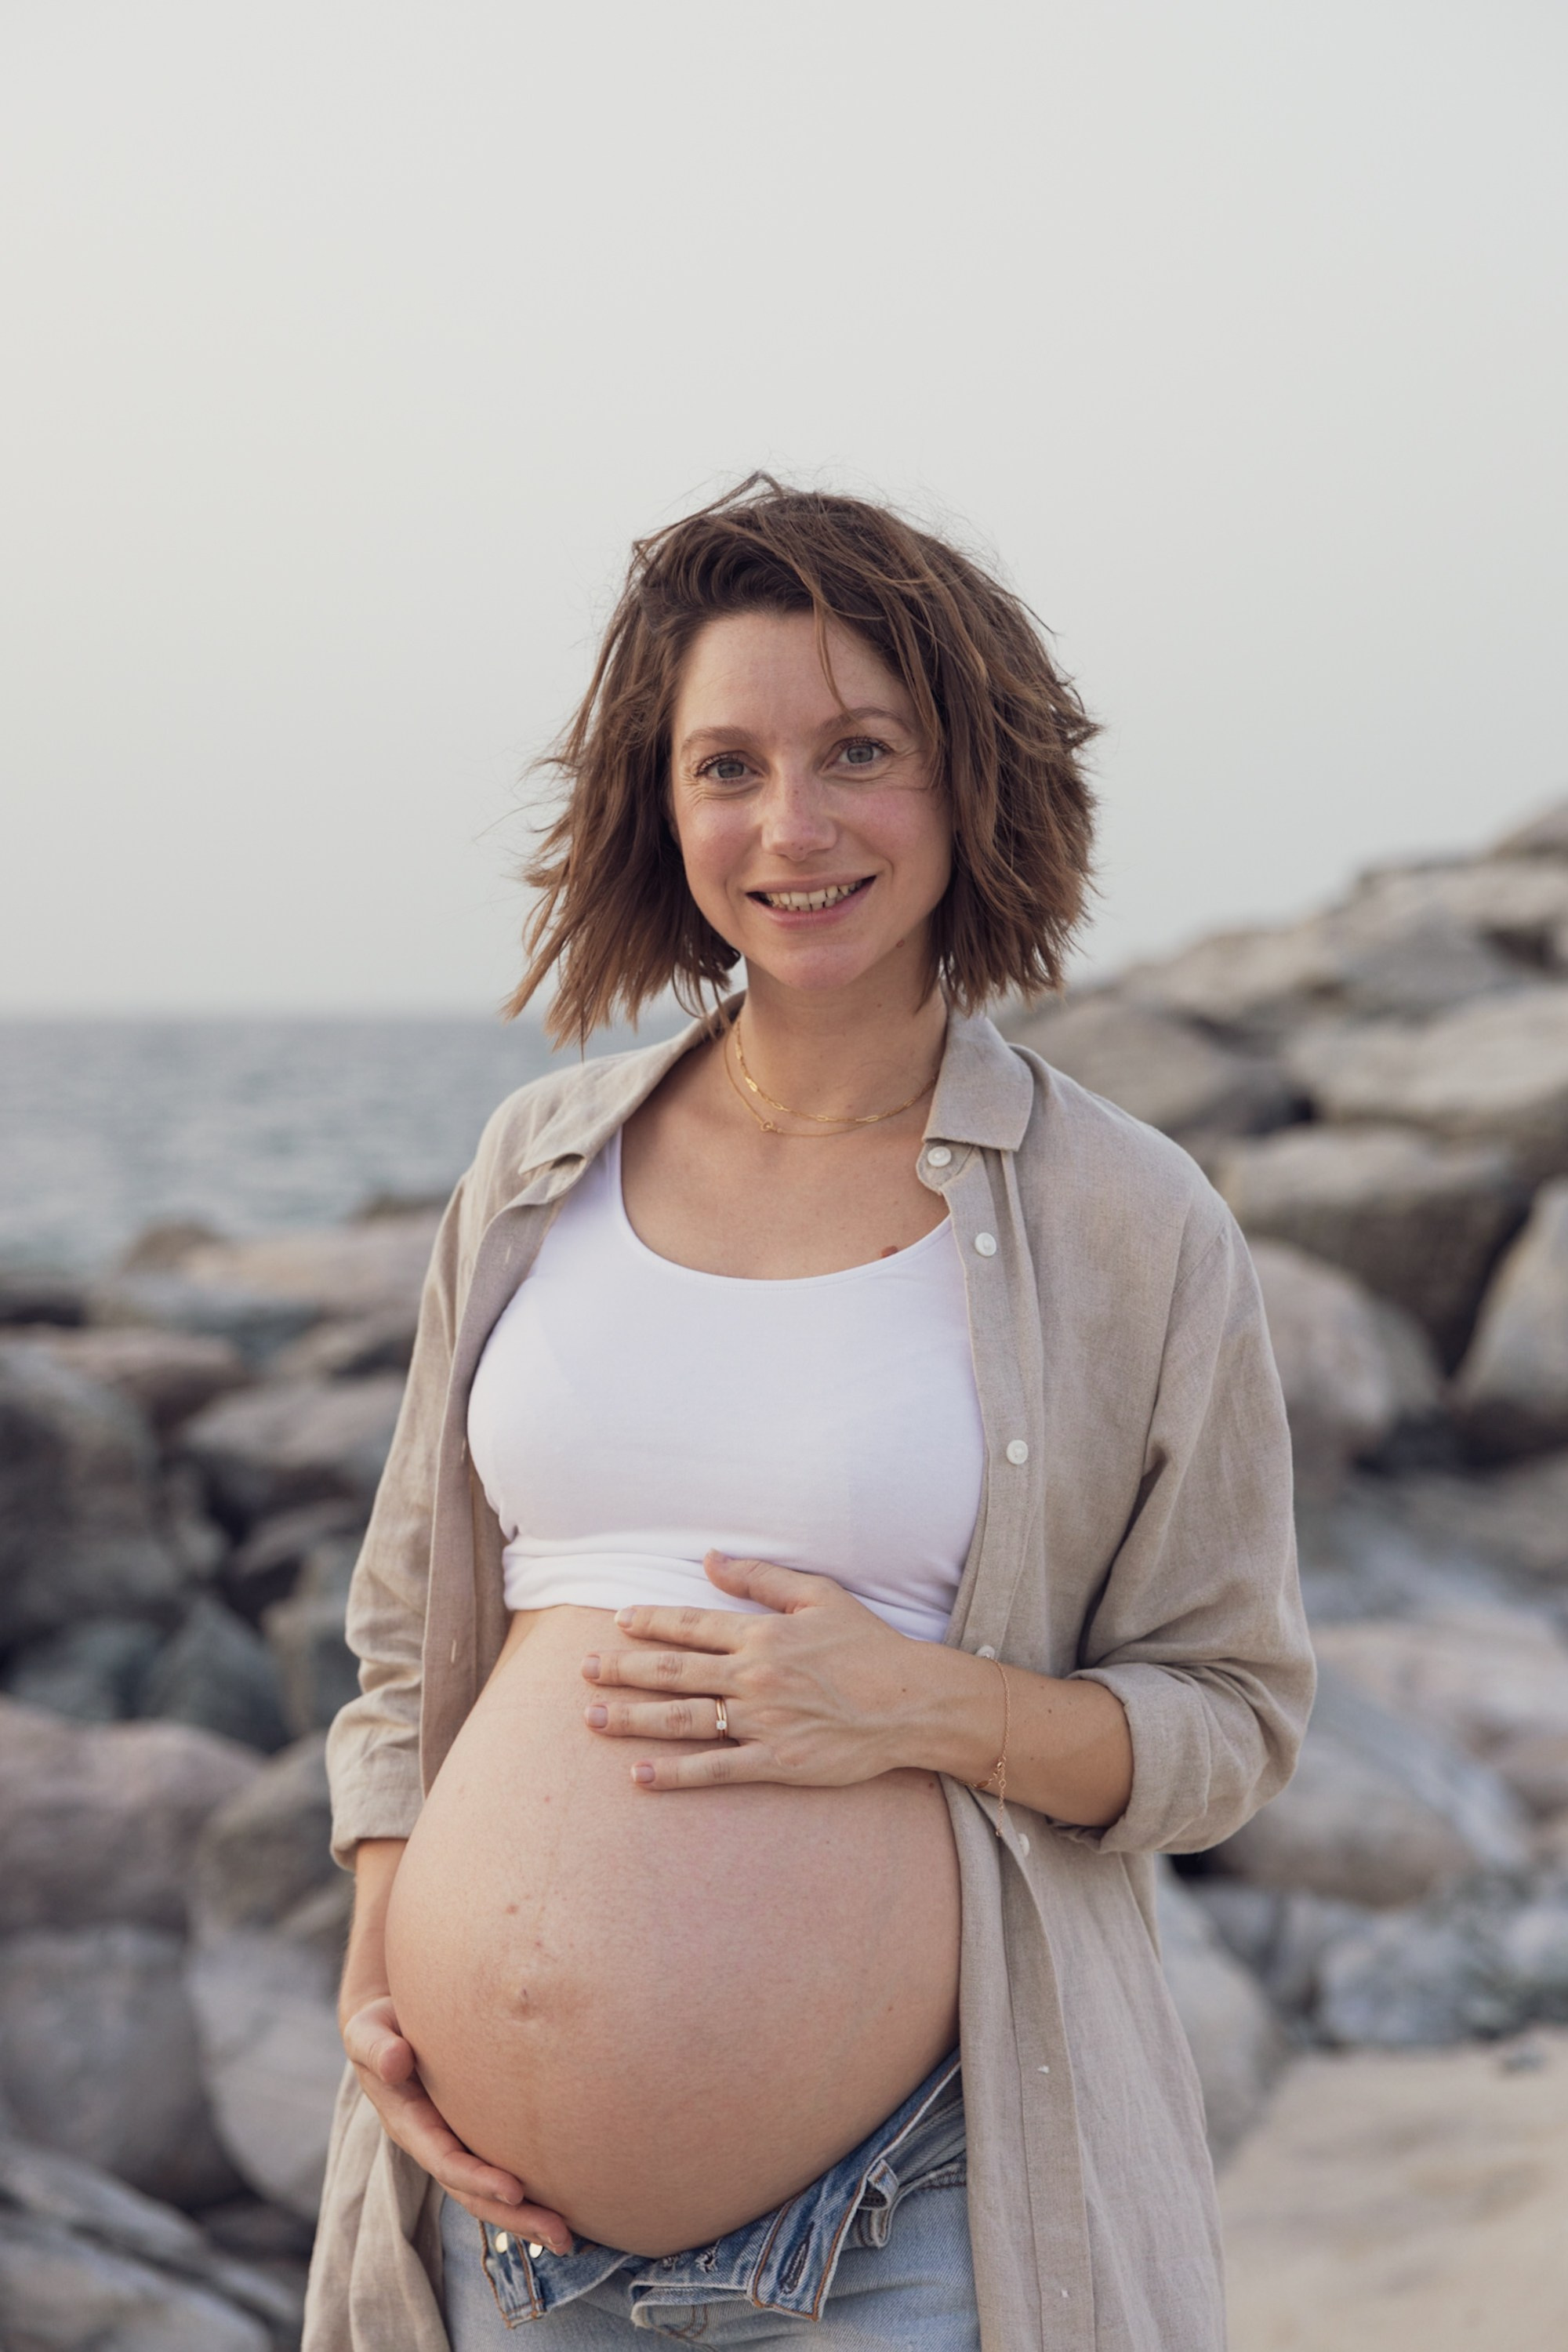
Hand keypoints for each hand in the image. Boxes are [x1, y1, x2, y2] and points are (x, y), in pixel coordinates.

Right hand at [341, 1993, 572, 2253]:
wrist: (387, 2031)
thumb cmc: (380, 2030)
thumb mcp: (367, 2034)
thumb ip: (377, 2048)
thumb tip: (395, 2062)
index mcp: (410, 2125)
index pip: (447, 2161)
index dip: (478, 2178)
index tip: (514, 2190)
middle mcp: (435, 2145)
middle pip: (474, 2193)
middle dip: (515, 2217)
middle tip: (560, 2237)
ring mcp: (456, 2145)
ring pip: (490, 2193)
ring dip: (528, 2218)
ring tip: (568, 2240)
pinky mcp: (474, 2137)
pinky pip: (501, 2170)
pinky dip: (529, 2196)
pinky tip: (565, 2209)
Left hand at [580, 1551, 922, 1790]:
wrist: (911, 1702)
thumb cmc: (868, 1645)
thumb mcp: (819, 1595)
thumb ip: (761, 1577)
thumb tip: (709, 1559)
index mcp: (761, 1634)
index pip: (691, 1624)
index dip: (649, 1622)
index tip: (617, 1621)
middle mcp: (753, 1675)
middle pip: (673, 1671)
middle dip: (622, 1669)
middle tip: (583, 1670)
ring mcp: (762, 1721)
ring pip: (682, 1719)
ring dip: (632, 1719)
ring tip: (592, 1718)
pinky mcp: (777, 1761)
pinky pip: (715, 1769)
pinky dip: (675, 1774)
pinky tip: (639, 1776)